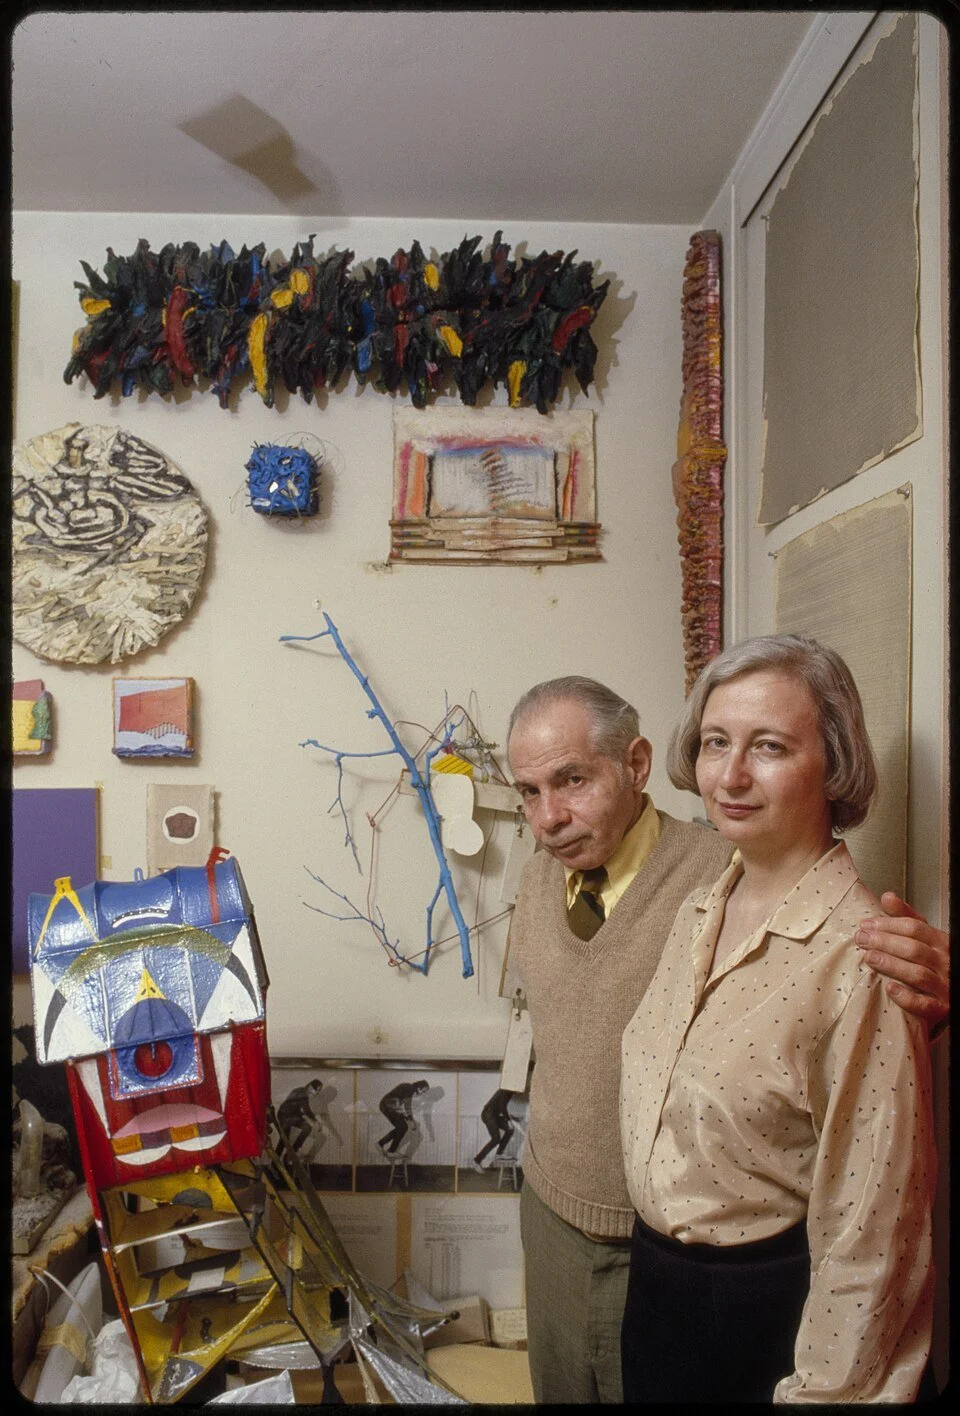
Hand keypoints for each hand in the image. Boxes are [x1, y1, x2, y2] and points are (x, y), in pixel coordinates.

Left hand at [856, 892, 948, 1032]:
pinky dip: (907, 997)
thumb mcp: (926, 937)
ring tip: (870, 958)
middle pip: (913, 949)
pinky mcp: (940, 1008)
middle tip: (861, 939)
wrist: (954, 991)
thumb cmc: (937, 962)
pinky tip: (890, 989)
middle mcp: (944, 962)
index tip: (866, 924)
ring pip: (918, 974)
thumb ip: (907, 917)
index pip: (914, 928)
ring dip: (892, 965)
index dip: (888, 924)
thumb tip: (887, 897)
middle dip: (885, 942)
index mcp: (941, 942)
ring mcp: (944, 987)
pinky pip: (924, 1004)